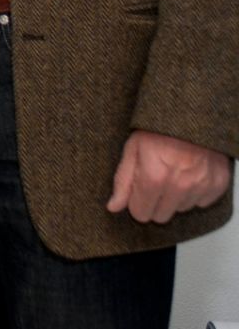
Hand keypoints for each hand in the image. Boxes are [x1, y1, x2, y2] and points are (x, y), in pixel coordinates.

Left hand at [107, 129, 231, 223]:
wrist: (191, 115)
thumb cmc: (158, 130)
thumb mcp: (132, 150)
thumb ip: (123, 181)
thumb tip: (113, 207)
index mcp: (154, 178)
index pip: (141, 213)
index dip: (136, 204)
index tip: (137, 193)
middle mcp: (180, 186)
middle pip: (161, 216)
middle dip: (154, 202)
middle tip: (155, 181)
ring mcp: (201, 186)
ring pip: (181, 209)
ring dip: (175, 196)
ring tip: (173, 173)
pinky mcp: (218, 184)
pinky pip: (202, 202)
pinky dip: (195, 192)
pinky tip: (189, 174)